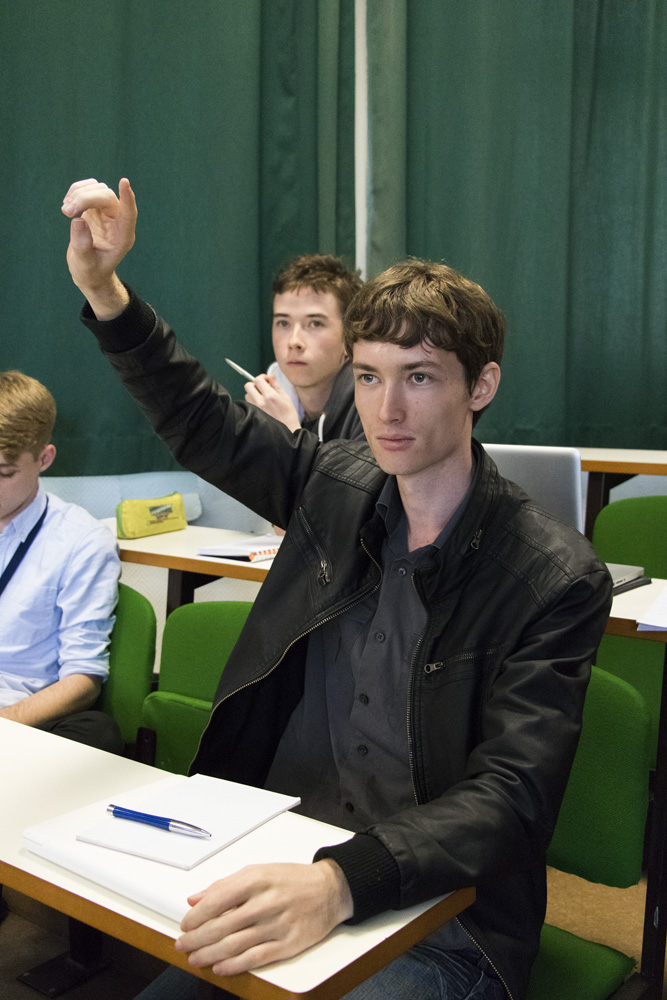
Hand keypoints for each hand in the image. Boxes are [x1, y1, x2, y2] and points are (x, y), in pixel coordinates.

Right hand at [61, 177, 136, 317]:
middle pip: (106, 196)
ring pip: (97, 188)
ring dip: (78, 194)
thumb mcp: (84, 264)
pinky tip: (67, 206)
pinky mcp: (95, 207)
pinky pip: (87, 188)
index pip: (129, 214)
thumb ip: (82, 245)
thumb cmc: (90, 271)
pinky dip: (75, 192)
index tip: (124, 182)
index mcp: (123, 237)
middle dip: (85, 199)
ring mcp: (107, 212)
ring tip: (65, 211)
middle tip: (67, 212)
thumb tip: (78, 220)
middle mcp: (118, 221)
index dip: (127, 198)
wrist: (87, 271)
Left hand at [175, 860, 352, 975]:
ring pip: (235, 945)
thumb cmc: (293, 879)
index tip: (185, 924)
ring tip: (195, 958)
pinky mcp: (288, 944)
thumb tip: (196, 898)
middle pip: (222, 926)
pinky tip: (220, 967)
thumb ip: (226, 885)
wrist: (330, 890)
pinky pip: (255, 958)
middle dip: (197, 939)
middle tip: (184, 945)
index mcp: (257, 880)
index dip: (196, 916)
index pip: (217, 900)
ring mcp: (277, 925)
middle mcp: (266, 902)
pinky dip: (234, 965)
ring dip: (209, 954)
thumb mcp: (259, 871)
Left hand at [244, 374, 301, 431]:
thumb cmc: (289, 415)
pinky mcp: (253, 414)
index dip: (262, 377)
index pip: (258, 380)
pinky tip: (261, 404)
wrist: (287, 431)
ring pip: (247, 394)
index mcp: (270, 396)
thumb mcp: (286, 398)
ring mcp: (255, 409)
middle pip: (248, 386)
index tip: (266, 380)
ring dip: (253, 393)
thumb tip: (271, 376)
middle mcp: (260, 402)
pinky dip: (253, 401)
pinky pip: (248, 403)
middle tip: (263, 387)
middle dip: (255, 384)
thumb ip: (276, 386)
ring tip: (262, 397)